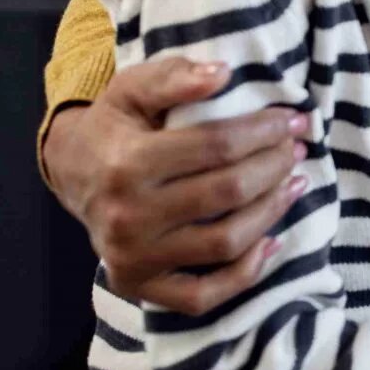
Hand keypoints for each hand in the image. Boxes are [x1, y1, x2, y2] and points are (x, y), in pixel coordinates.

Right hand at [42, 58, 306, 313]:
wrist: (74, 174)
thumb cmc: (117, 126)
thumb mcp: (133, 88)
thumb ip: (175, 77)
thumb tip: (223, 73)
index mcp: (127, 163)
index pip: (216, 146)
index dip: (264, 131)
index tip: (293, 120)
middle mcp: (128, 216)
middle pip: (227, 193)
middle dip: (274, 166)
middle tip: (296, 149)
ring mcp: (133, 257)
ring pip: (225, 242)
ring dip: (272, 212)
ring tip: (294, 183)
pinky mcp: (140, 287)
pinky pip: (203, 296)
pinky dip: (245, 273)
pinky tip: (271, 241)